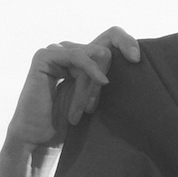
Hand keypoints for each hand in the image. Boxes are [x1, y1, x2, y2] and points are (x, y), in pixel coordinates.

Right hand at [7, 27, 140, 148]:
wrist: (39, 139)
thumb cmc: (67, 122)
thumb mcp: (96, 96)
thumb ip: (107, 76)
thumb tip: (135, 59)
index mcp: (81, 58)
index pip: (109, 37)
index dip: (126, 42)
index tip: (137, 59)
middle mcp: (69, 51)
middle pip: (103, 50)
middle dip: (103, 80)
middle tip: (92, 107)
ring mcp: (55, 51)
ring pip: (93, 55)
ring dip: (92, 85)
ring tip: (84, 109)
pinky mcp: (44, 56)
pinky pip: (78, 57)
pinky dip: (88, 74)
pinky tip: (95, 85)